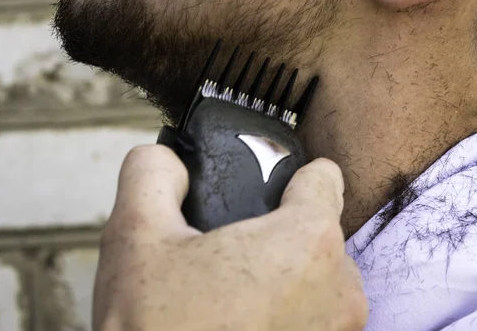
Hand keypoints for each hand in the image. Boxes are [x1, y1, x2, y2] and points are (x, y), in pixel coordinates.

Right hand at [93, 145, 367, 330]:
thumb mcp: (135, 237)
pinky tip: (239, 328)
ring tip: (228, 302)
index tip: (265, 193)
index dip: (290, 176)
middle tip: (225, 262)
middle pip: (316, 232)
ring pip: (316, 280)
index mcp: (306, 241)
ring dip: (281, 283)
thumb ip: (152, 174)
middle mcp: (341, 289)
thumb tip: (169, 163)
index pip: (323, 177)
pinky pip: (314, 320)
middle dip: (275, 238)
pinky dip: (285, 318)